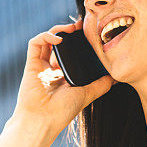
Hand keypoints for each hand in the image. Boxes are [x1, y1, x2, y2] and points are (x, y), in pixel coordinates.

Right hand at [12, 16, 117, 133]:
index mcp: (63, 75)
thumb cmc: (62, 111)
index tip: (89, 34)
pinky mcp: (31, 64)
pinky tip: (59, 39)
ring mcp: (40, 66)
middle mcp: (51, 69)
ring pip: (46, 39)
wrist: (43, 120)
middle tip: (82, 26)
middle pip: (58, 43)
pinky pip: (35, 43)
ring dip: (58, 30)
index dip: (77, 41)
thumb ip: (100, 85)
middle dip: (68, 31)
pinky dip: (46, 36)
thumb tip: (115, 78)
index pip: (69, 52)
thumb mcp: (86, 94)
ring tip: (72, 28)